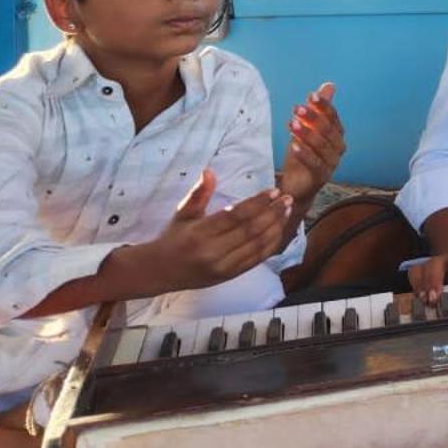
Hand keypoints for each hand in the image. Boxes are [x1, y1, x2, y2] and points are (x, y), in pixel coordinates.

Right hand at [137, 168, 291, 292]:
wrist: (160, 273)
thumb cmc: (173, 238)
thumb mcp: (183, 213)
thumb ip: (199, 193)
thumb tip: (210, 171)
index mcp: (199, 234)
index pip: (236, 216)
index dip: (257, 202)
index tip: (274, 190)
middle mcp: (213, 252)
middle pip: (250, 230)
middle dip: (273, 213)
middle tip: (287, 198)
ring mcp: (223, 267)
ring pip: (257, 246)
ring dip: (276, 227)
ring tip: (287, 211)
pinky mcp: (230, 276)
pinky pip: (256, 260)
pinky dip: (271, 245)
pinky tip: (279, 230)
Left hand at [278, 82, 344, 203]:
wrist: (297, 185)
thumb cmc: (303, 156)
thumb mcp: (307, 129)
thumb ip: (318, 109)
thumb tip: (329, 85)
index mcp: (337, 135)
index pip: (333, 117)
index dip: (323, 105)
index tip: (310, 95)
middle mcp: (338, 148)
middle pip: (328, 130)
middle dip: (313, 117)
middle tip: (297, 109)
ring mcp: (332, 163)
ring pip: (322, 146)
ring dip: (307, 134)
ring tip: (292, 124)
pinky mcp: (322, 177)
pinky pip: (315, 164)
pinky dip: (305, 154)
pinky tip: (294, 145)